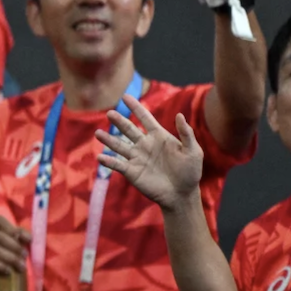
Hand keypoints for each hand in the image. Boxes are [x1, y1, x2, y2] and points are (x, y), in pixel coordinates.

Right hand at [0, 216, 30, 276]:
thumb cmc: (1, 247)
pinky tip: (9, 271)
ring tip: (21, 266)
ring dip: (11, 259)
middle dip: (15, 246)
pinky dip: (1, 267)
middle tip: (25, 255)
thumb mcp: (11, 238)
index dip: (13, 228)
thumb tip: (28, 238)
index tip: (28, 239)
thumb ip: (19, 234)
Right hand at [96, 95, 204, 210]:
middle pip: (129, 130)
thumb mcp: (193, 151)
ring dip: (108, 140)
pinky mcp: (132, 172)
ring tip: (97, 133)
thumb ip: (186, 134)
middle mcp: (145, 145)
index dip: (135, 107)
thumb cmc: (190, 172)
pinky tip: (100, 157)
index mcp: (159, 136)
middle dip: (119, 121)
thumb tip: (179, 115)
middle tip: (110, 113)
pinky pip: (118, 165)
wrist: (182, 194)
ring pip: (119, 146)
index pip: (145, 118)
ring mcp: (137, 158)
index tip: (125, 96)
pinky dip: (109, 161)